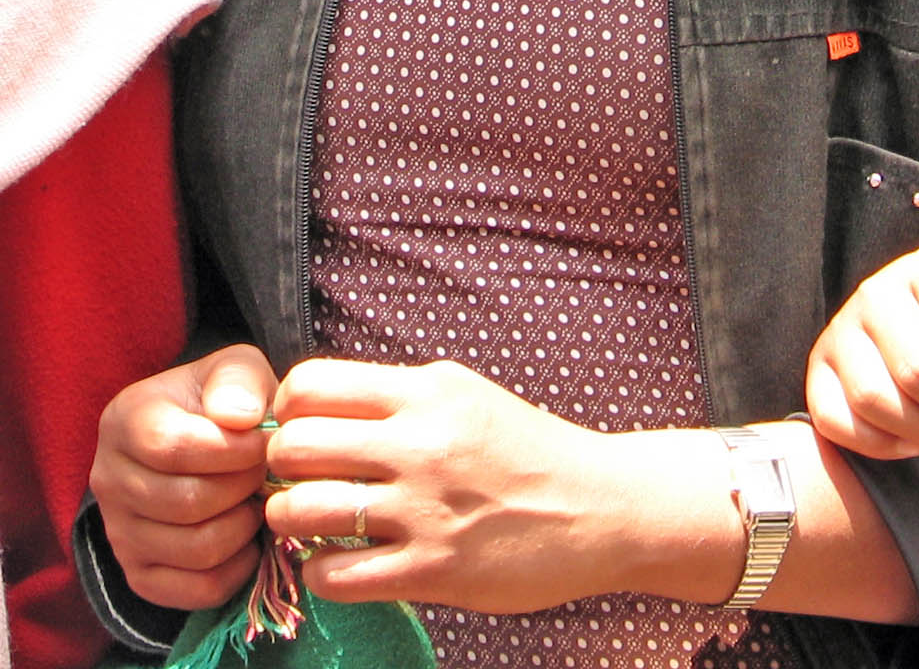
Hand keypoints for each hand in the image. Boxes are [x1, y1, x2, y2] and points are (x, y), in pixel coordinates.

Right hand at [91, 345, 275, 608]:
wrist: (205, 437)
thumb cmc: (223, 400)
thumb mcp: (236, 369)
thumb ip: (239, 380)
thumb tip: (241, 417)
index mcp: (125, 421)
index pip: (173, 447)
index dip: (233, 449)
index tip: (266, 441)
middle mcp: (109, 480)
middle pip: (187, 502)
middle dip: (245, 485)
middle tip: (266, 472)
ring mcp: (119, 534)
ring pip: (196, 548)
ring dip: (244, 525)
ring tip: (257, 498)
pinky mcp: (140, 575)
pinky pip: (197, 589)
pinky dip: (237, 567)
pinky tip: (248, 536)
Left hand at [263, 358, 634, 612]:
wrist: (599, 506)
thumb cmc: (526, 451)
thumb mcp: (466, 398)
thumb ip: (399, 399)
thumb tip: (314, 408)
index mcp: (429, 390)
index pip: (311, 384)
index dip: (288, 411)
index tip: (303, 430)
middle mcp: (422, 442)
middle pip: (293, 445)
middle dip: (280, 468)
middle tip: (300, 481)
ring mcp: (425, 508)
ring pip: (300, 510)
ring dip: (292, 521)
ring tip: (313, 523)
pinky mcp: (431, 568)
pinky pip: (332, 573)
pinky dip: (322, 571)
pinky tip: (342, 562)